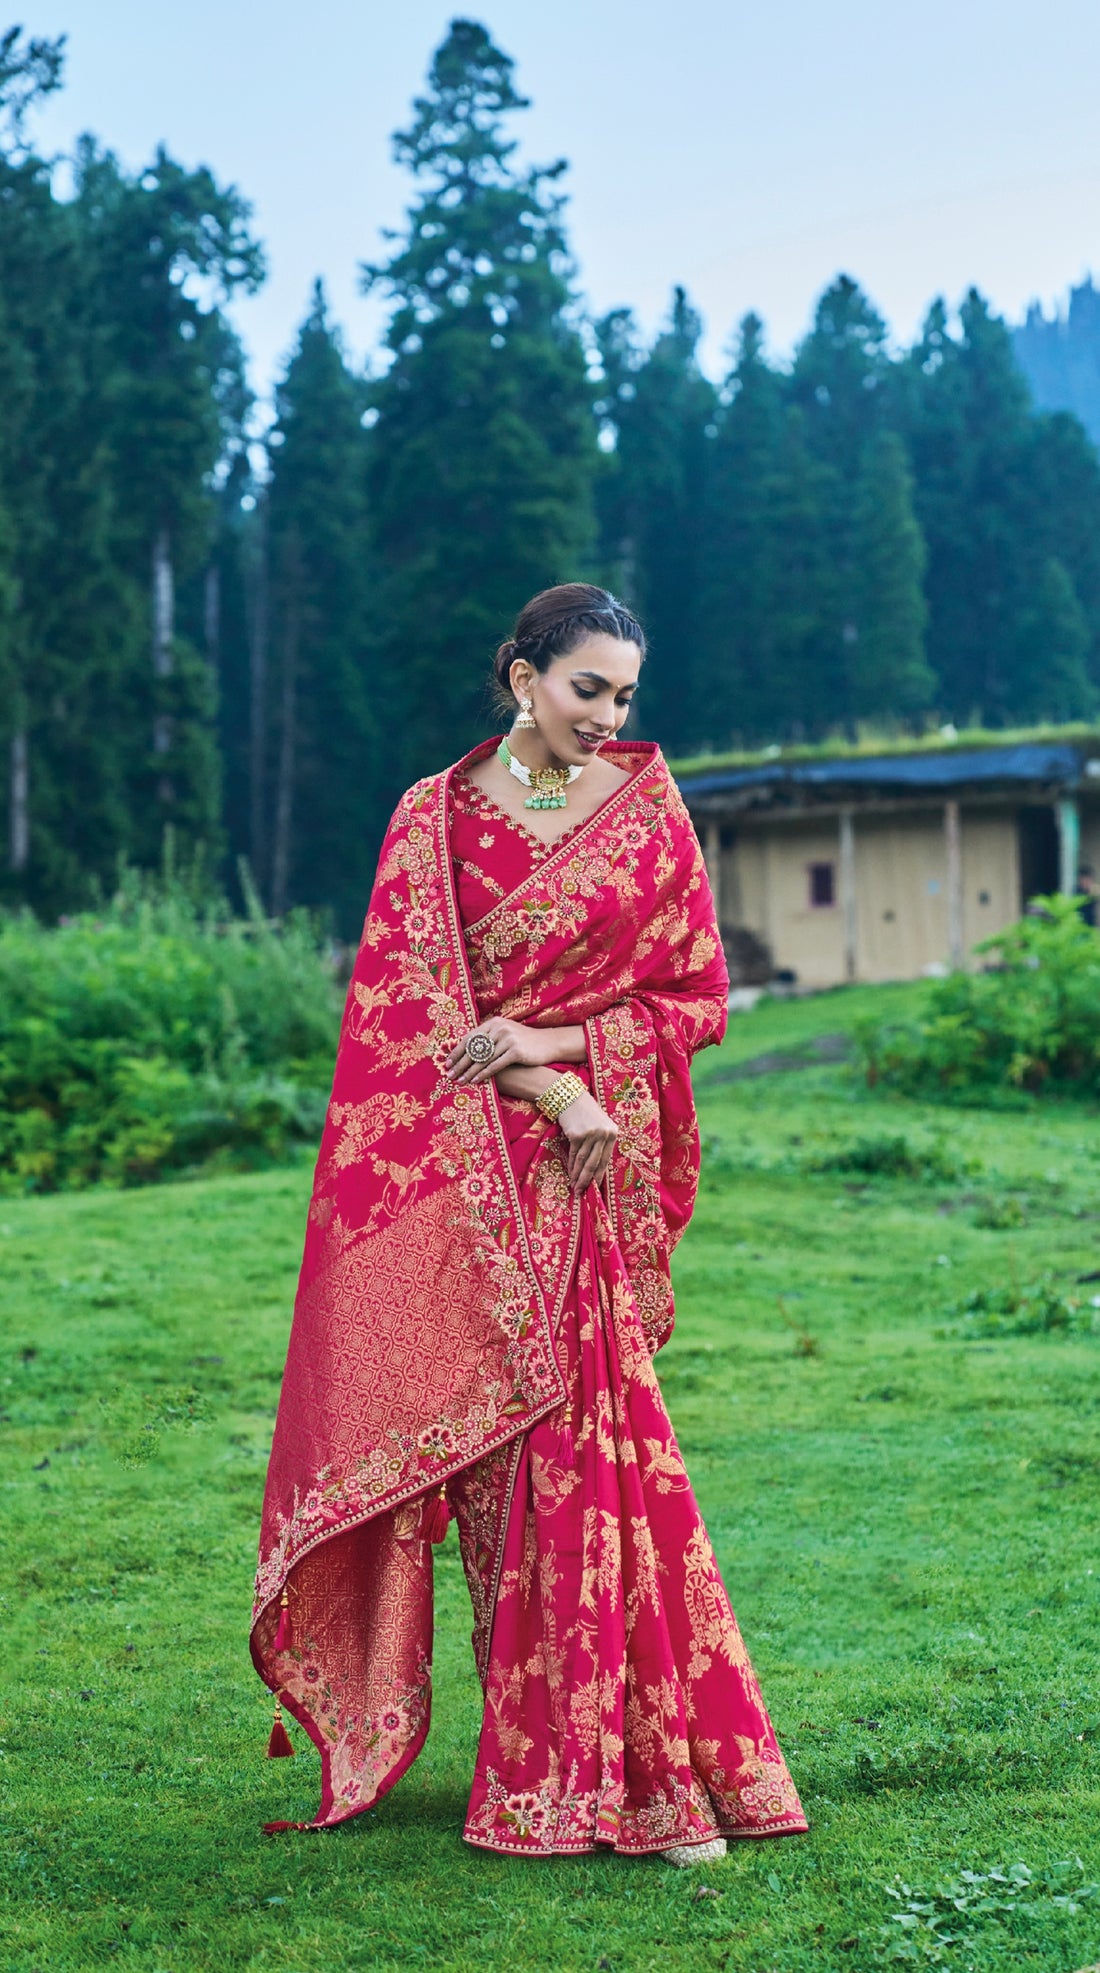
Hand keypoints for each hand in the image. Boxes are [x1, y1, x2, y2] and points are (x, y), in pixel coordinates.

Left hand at [445, 1017, 581, 1085]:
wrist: (548, 1043)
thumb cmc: (523, 1042)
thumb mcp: (505, 1034)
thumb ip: (488, 1039)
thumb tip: (466, 1051)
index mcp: (494, 1023)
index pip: (469, 1038)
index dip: (456, 1051)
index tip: (446, 1062)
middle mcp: (499, 1029)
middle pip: (474, 1048)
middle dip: (459, 1063)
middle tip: (449, 1074)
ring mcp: (508, 1039)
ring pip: (482, 1059)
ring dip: (469, 1071)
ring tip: (460, 1081)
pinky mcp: (515, 1051)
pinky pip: (494, 1065)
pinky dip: (483, 1074)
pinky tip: (475, 1081)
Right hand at [556, 1089, 617, 1193]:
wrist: (570, 1097)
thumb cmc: (585, 1113)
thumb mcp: (599, 1126)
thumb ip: (601, 1143)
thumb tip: (596, 1169)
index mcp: (613, 1133)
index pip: (606, 1160)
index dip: (599, 1176)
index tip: (594, 1188)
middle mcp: (604, 1134)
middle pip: (594, 1163)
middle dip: (587, 1180)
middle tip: (582, 1192)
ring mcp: (590, 1134)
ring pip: (583, 1161)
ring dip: (577, 1175)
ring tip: (574, 1186)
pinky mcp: (576, 1134)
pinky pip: (573, 1154)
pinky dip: (571, 1165)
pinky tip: (570, 1173)